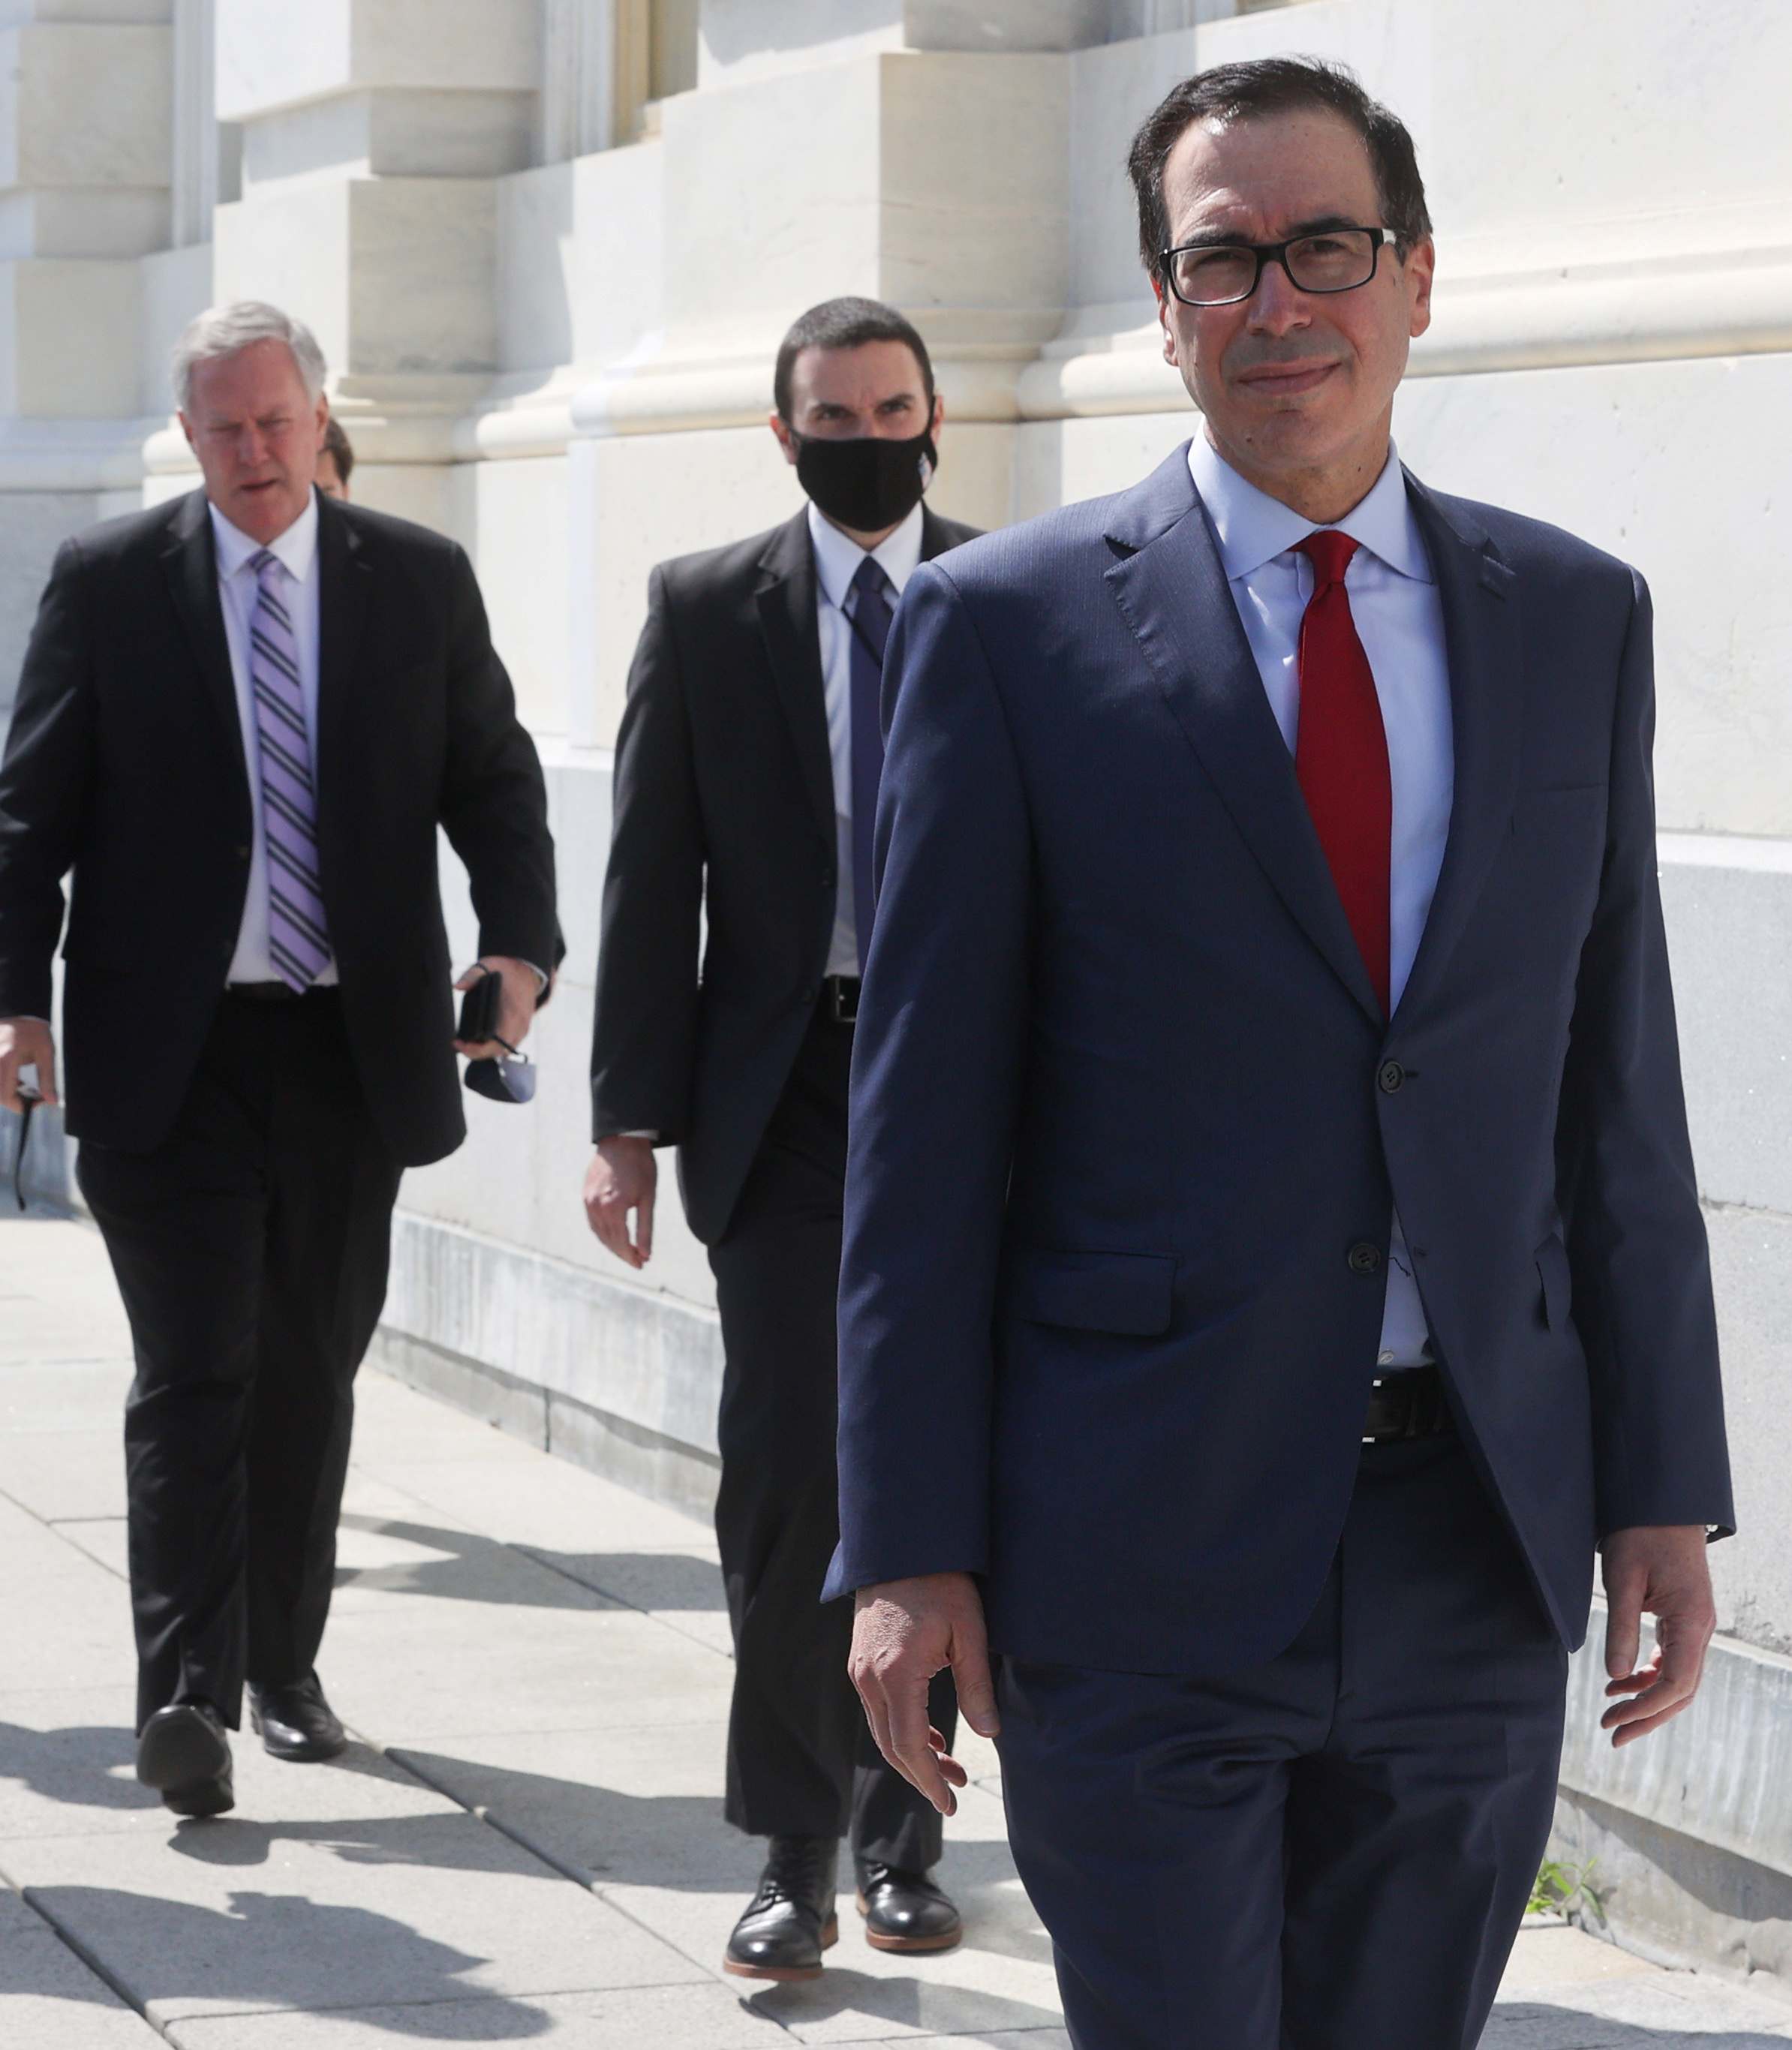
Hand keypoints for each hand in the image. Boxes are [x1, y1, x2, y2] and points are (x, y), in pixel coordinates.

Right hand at [0, 1018, 56, 1115]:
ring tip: (25, 1087)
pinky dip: (4, 1086)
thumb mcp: (46, 1052)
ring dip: (9, 1094)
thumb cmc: (33, 1030)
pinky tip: (17, 1081)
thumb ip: (47, 1078)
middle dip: (15, 1101)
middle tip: (32, 1098)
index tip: (35, 1103)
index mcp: (7, 1058)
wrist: (17, 1011)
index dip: (19, 1106)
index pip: (5, 1095)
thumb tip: (51, 1101)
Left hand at [453, 956, 538, 1059]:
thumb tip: (457, 986)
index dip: (476, 1050)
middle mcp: (520, 1026)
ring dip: (485, 1050)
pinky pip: (507, 1045)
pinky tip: (479, 1040)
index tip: (459, 1042)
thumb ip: (471, 975)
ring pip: (503, 1051)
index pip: (496, 1044)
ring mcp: (522, 1028)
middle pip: (497, 1052)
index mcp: (512, 1014)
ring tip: (467, 1042)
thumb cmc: (506, 970)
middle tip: (459, 1043)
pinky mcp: (522, 1028)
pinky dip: (493, 1046)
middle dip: (476, 1052)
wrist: (528, 970)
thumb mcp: (487, 966)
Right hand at [584, 1136, 655, 1268]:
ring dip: (613, 1245)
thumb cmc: (641, 1166)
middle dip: (623, 1253)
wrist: (622, 1140)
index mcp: (613, 1208)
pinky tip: (614, 1235)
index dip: (631, 1256)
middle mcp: (596, 1207)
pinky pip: (593, 1222)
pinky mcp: (586, 1195)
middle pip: (609, 1241)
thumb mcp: (648, 1198)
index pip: (621, 1243)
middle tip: (638, 1261)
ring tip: (628, 1251)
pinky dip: (603, 1232)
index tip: (642, 1264)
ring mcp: (588, 1201)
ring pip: (599, 1233)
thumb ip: (646, 1228)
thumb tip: (646, 1254)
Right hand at [850, 1571, 1000, 1816]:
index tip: (950, 1803)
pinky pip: (880, 1709)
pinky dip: (903, 1730)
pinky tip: (932, 1735)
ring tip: (951, 1767)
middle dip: (922, 1775)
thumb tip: (990, 1734)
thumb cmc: (940, 1583)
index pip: (909, 1746)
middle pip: (891, 1746)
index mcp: (896, 1675)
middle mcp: (869, 1678)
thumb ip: (976, 1686)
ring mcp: (861, 1669)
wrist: (901, 1545)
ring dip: (914, 1754)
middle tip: (954, 1793)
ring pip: (883, 1730)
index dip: (929, 1781)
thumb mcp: (968, 1632)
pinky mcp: (861, 1661)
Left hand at [1600, 1524, 1714, 1746]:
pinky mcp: (1684, 1617)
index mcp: (1692, 1621)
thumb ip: (1621, 1629)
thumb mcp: (1623, 1580)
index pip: (1676, 1683)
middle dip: (1648, 1715)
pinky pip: (1673, 1659)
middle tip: (1612, 1733)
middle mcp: (1702, 1628)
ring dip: (1648, 1699)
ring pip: (1679, 1678)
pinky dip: (1649, 1675)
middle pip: (1681, 1690)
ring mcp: (1696, 1624)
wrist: (1661, 1502)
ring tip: (1611, 1711)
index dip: (1646, 1708)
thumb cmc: (1640, 1533)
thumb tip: (1617, 1678)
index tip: (1614, 1721)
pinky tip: (1622, 1681)